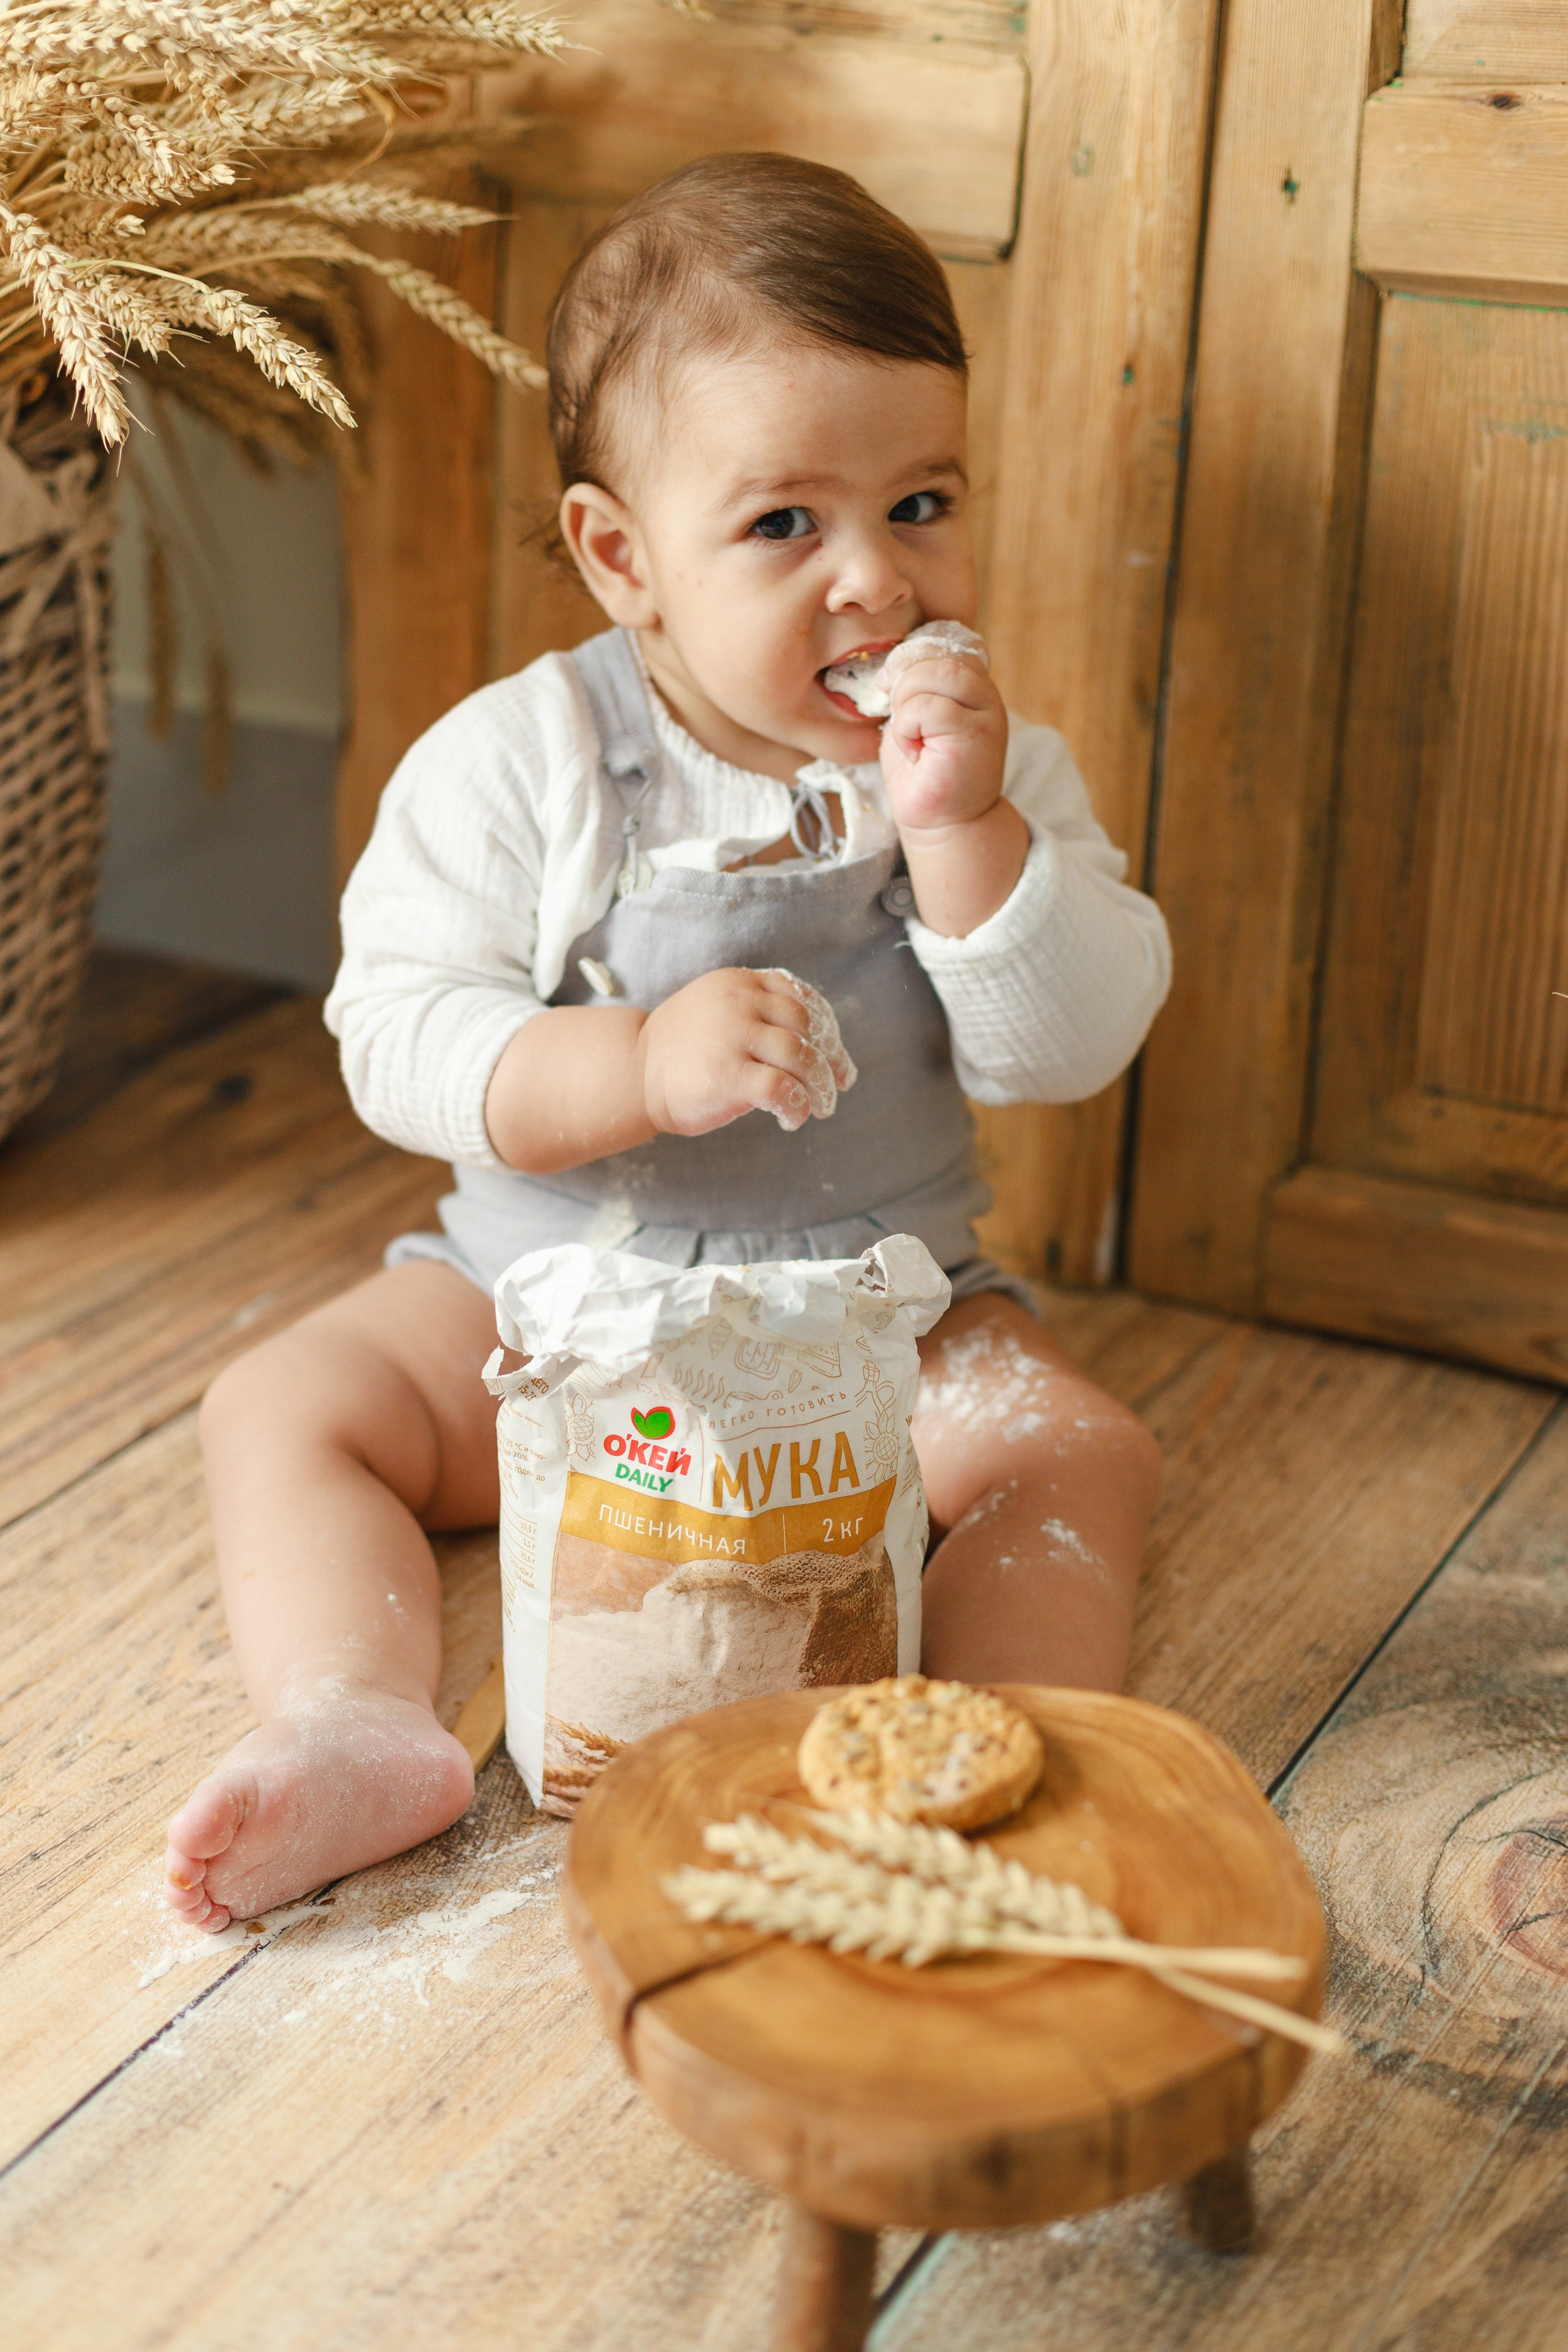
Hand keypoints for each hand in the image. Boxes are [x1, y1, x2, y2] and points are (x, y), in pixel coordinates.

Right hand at [638, 967, 855, 1136]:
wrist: (633, 1074)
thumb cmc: (680, 1050)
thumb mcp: (718, 1010)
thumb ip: (758, 1011)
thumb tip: (817, 1041)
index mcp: (739, 983)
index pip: (801, 998)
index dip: (827, 1028)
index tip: (835, 1054)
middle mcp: (739, 1003)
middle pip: (807, 1027)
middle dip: (831, 1059)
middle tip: (839, 1084)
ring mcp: (733, 1036)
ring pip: (801, 1056)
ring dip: (820, 1085)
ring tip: (821, 1106)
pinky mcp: (729, 1075)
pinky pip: (783, 1088)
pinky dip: (798, 1105)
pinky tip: (792, 1118)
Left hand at [880, 646, 1007, 837]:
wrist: (943, 825)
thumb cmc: (924, 774)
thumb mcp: (915, 718)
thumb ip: (915, 686)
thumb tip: (894, 663)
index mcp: (972, 685)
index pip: (943, 641)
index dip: (909, 655)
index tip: (888, 684)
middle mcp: (985, 695)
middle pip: (938, 655)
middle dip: (903, 679)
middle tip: (898, 716)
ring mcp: (986, 714)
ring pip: (935, 675)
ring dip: (906, 705)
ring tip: (910, 736)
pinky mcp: (976, 736)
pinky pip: (930, 707)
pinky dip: (907, 728)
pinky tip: (914, 751)